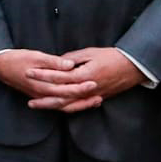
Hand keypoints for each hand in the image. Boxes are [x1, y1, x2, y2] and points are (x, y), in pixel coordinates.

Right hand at [0, 49, 104, 111]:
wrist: (0, 66)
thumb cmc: (17, 59)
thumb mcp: (35, 56)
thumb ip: (53, 62)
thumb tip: (70, 65)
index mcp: (43, 85)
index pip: (66, 89)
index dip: (81, 87)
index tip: (94, 83)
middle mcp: (43, 94)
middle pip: (67, 100)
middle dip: (84, 99)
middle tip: (99, 95)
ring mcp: (41, 97)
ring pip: (63, 105)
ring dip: (79, 104)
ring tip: (94, 101)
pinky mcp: (40, 96)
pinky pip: (57, 104)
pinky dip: (69, 104)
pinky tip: (78, 101)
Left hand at [26, 47, 142, 112]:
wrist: (132, 67)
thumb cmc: (112, 56)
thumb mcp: (90, 53)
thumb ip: (72, 59)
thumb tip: (57, 63)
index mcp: (83, 75)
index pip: (58, 76)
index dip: (42, 74)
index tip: (29, 72)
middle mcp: (86, 89)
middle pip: (60, 96)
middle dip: (43, 97)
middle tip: (28, 99)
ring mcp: (91, 96)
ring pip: (68, 105)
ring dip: (52, 106)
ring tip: (37, 105)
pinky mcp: (96, 99)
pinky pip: (78, 107)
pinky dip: (66, 108)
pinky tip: (57, 108)